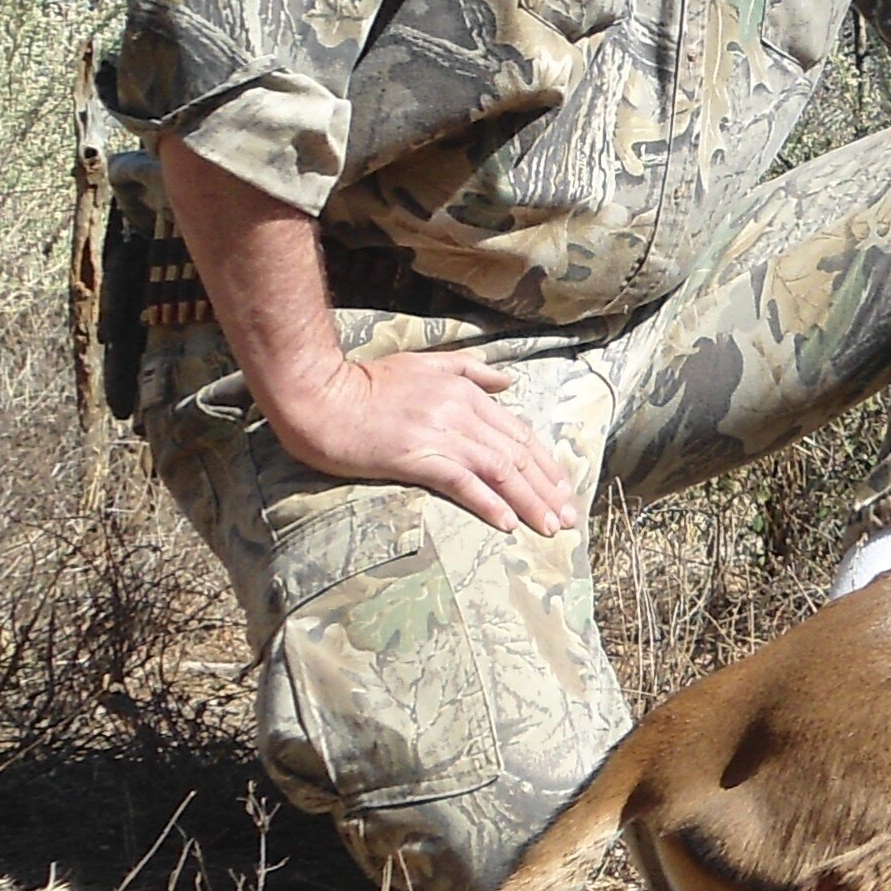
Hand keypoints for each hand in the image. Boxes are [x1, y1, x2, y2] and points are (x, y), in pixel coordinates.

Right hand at [269, 347, 582, 538]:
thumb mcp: (425, 363)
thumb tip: (507, 380)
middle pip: (517, 454)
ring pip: (500, 470)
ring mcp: (441, 434)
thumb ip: (470, 369)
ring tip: (549, 527)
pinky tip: (508, 524)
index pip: (518, 433)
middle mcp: (461, 411)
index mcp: (466, 391)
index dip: (545, 463)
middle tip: (570, 518)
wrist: (321, 397)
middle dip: (548, 489)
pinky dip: (490, 504)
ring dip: (530, 501)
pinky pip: (463, 483)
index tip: (563, 488)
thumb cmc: (366, 383)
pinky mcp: (417, 456)